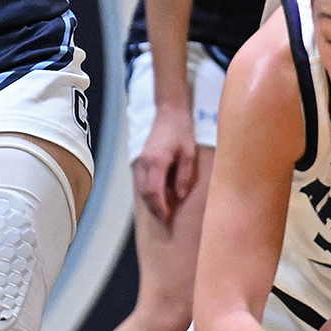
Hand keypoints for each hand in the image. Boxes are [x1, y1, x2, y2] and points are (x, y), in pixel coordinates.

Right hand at [132, 107, 199, 224]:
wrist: (169, 111)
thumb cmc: (182, 130)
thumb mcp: (189, 153)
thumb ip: (184, 176)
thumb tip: (179, 196)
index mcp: (157, 162)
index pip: (154, 192)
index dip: (160, 207)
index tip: (168, 217)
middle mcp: (145, 163)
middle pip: (145, 193)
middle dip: (154, 208)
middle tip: (165, 220)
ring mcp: (141, 160)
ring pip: (141, 188)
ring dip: (150, 201)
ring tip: (162, 211)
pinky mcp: (141, 159)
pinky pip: (141, 181)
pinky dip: (148, 192)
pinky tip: (158, 196)